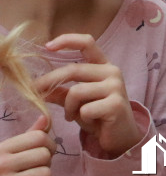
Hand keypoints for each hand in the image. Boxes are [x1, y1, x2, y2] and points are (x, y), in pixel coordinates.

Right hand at [0, 116, 53, 175]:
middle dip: (45, 164)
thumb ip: (26, 138)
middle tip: (33, 172)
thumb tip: (45, 118)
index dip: (48, 144)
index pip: (39, 137)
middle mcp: (2, 164)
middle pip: (45, 155)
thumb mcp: (5, 155)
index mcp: (1, 150)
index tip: (44, 153)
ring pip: (46, 173)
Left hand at [34, 35, 142, 158]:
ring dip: (67, 107)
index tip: (47, 46)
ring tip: (71, 116)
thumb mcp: (76, 101)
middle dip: (49, 82)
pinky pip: (85, 109)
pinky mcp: (116, 104)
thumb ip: (60, 91)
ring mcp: (116, 87)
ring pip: (76, 92)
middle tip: (35, 93)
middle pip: (73, 70)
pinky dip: (80, 118)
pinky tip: (89, 121)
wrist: (120, 135)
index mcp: (103, 66)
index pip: (87, 43)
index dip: (67, 40)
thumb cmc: (97, 115)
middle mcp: (112, 72)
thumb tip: (36, 86)